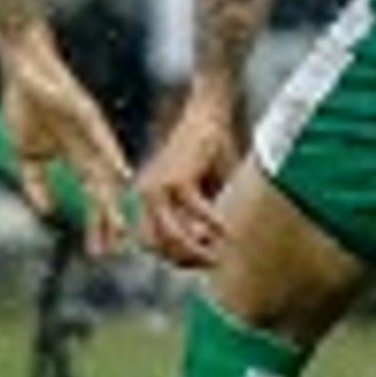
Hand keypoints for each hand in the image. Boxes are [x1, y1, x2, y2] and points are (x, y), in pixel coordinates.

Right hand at [0, 44, 136, 256]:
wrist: (21, 69)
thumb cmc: (24, 106)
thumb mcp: (25, 155)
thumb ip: (35, 183)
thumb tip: (46, 211)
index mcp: (76, 158)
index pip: (90, 198)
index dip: (95, 224)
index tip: (98, 251)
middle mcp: (90, 149)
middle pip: (103, 192)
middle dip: (107, 222)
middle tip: (115, 250)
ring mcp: (90, 133)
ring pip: (106, 172)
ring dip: (113, 201)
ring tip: (122, 226)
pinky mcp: (86, 114)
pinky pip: (101, 140)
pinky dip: (112, 159)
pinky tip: (123, 177)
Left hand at [134, 84, 246, 270]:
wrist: (209, 115)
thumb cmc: (210, 154)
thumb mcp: (204, 192)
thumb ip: (200, 220)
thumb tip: (205, 249)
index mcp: (148, 199)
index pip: (154, 245)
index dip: (178, 257)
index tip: (205, 258)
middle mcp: (146, 196)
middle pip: (157, 247)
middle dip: (184, 260)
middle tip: (213, 261)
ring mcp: (157, 189)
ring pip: (171, 236)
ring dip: (196, 250)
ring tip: (219, 254)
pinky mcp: (175, 179)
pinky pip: (196, 213)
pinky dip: (214, 224)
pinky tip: (229, 231)